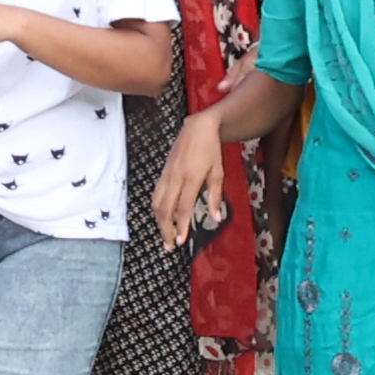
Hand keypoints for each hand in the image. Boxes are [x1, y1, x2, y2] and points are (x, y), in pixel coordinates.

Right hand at [154, 111, 226, 247]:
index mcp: (191, 178)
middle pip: (165, 209)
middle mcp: (175, 178)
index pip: (183, 208)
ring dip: (159, 222)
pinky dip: (157, 209)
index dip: (181, 226)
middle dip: (166, 229)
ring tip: (164, 235)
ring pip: (157, 203)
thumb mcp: (218, 173)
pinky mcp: (162, 173)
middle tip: (169, 246)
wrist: (197, 128)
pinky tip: (161, 218)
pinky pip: (156, 195)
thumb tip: (217, 218)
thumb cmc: (211, 150)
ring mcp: (166, 175)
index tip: (181, 241)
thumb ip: (215, 197)